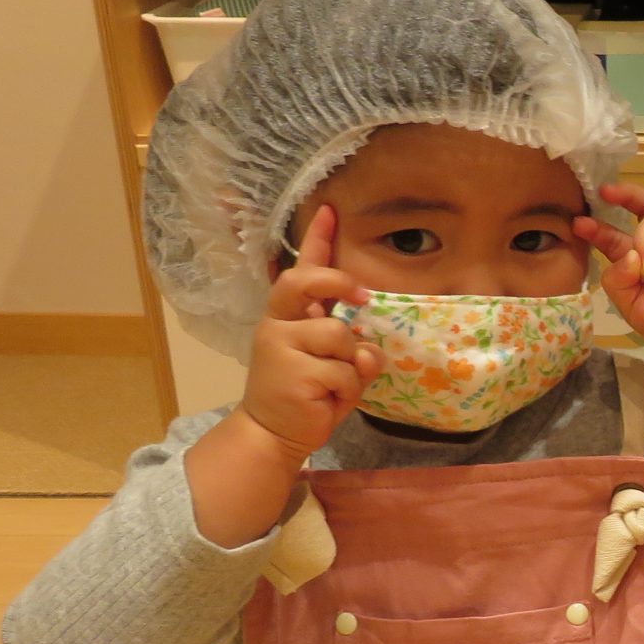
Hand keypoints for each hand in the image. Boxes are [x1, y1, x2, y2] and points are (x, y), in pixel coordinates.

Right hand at [237, 205, 380, 461]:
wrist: (274, 433)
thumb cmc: (307, 394)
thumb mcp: (332, 363)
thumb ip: (351, 346)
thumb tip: (369, 344)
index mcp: (288, 317)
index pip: (301, 271)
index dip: (316, 240)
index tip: (330, 211)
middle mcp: (279, 324)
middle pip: (308, 282)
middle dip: (337, 281)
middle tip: (361, 296)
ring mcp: (281, 346)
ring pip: (342, 336)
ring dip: (352, 365)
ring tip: (334, 384)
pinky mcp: (293, 373)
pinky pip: (345, 371)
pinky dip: (349, 390)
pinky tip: (328, 400)